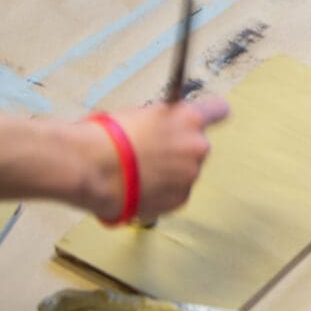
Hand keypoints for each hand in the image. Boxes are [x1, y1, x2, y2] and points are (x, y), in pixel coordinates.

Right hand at [100, 96, 231, 223]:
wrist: (92, 167)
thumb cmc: (109, 136)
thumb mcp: (140, 114)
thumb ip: (162, 121)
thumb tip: (161, 128)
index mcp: (189, 118)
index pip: (218, 110)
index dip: (210, 114)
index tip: (200, 121)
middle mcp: (197, 146)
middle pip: (196, 147)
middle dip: (179, 150)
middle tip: (152, 153)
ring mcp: (190, 175)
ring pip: (185, 172)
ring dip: (170, 173)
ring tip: (139, 173)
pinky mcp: (180, 199)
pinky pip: (175, 193)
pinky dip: (162, 192)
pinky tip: (140, 187)